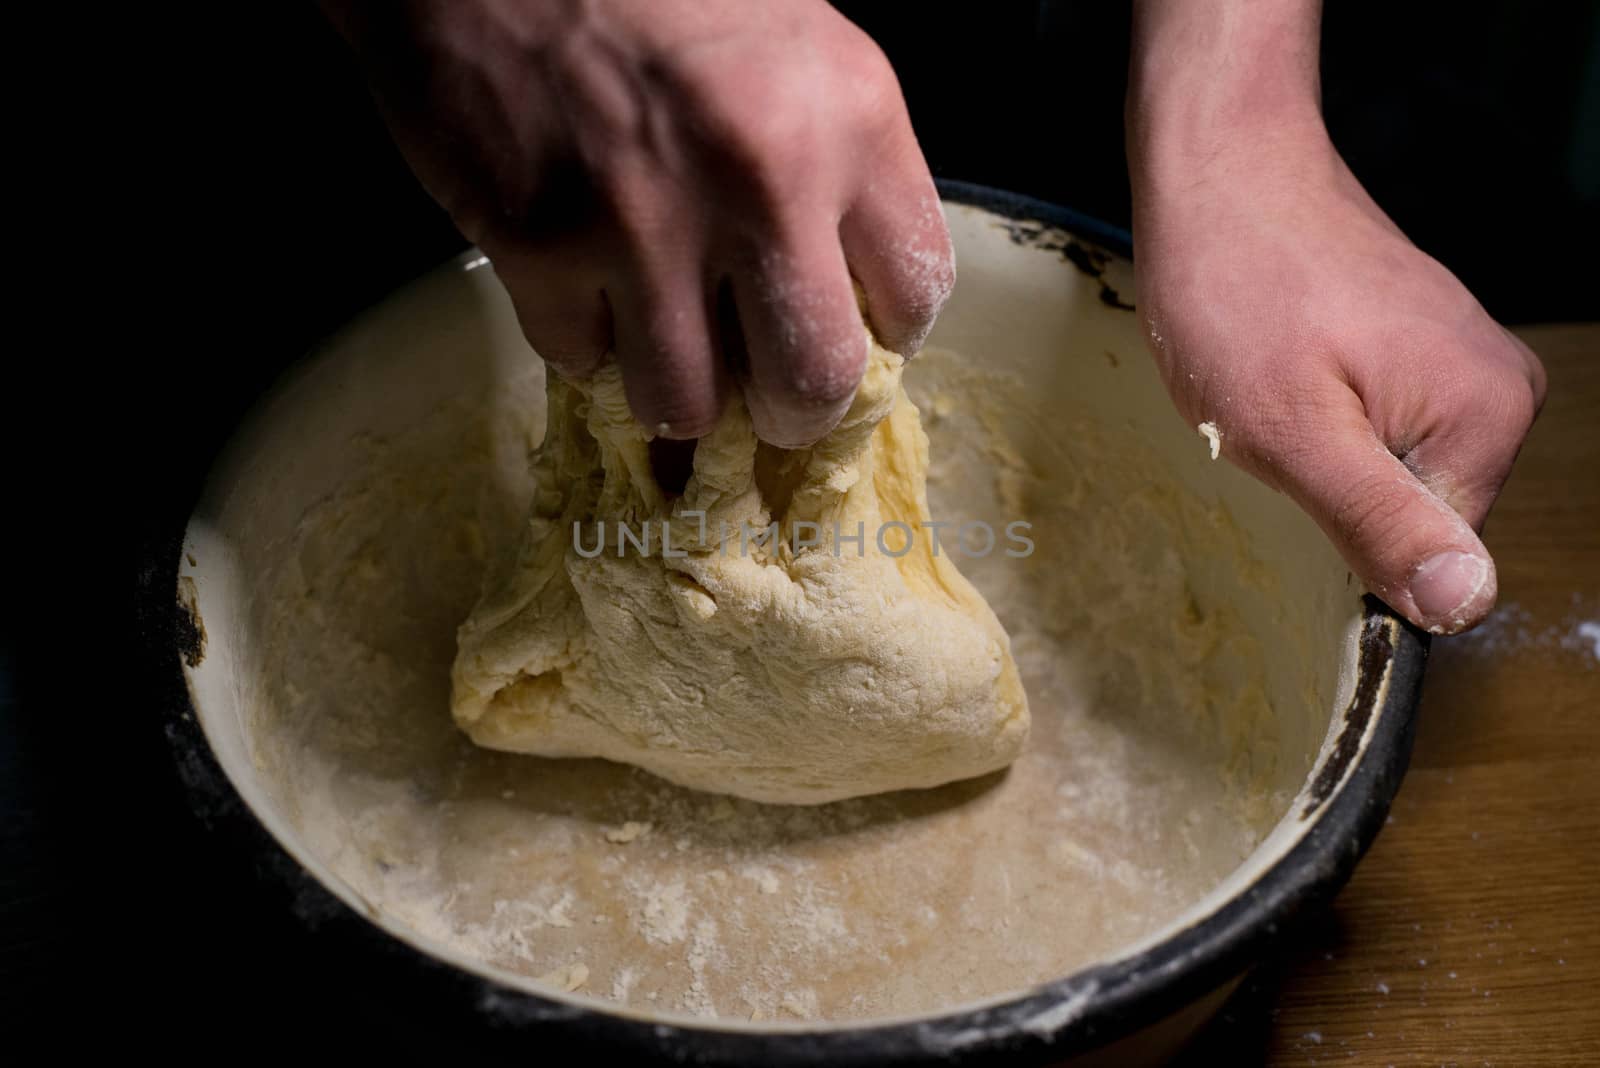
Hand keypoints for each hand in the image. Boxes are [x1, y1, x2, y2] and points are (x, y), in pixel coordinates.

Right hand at [324, 0, 952, 446]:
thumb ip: (834, 163)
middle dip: (786, 407)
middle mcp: (764, 175)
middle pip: (813, 380)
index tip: (845, 336)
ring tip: (655, 329)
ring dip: (674, 385)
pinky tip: (574, 273)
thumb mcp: (794, 42)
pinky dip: (579, 335)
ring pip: (688, 402)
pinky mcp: (542, 247)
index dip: (879, 337)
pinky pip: (579, 359)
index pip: (916, 290)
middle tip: (758, 388)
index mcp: (850, 113)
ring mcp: (648, 221)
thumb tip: (837, 295)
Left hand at [1131, 121, 1544, 634]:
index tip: (1293, 466)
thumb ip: (1381, 522)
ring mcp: (1458, 358)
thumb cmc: (1242, 289)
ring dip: (1314, 444)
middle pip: (1408, 506)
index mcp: (1487, 419)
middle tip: (1275, 414)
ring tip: (1276, 380)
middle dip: (1327, 481)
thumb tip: (1464, 603)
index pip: (1431, 549)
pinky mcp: (1417, 340)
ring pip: (1382, 463)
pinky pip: (1371, 418)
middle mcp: (1497, 387)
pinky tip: (1282, 364)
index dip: (1345, 530)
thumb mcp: (1295, 433)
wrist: (1220, 173)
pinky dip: (1315, 409)